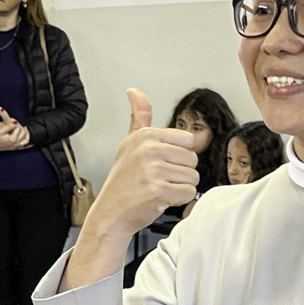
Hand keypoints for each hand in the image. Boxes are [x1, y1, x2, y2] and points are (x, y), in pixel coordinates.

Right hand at [0, 122, 29, 151]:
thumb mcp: (0, 130)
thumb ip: (9, 126)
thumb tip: (16, 122)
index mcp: (13, 139)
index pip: (18, 128)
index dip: (15, 123)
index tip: (11, 119)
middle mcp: (16, 144)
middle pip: (22, 132)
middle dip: (20, 126)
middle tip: (16, 122)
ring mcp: (17, 146)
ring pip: (26, 139)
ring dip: (26, 133)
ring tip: (24, 127)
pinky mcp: (16, 148)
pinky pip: (25, 146)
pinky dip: (28, 143)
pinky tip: (31, 141)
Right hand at [86, 88, 199, 237]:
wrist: (110, 213)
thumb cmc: (123, 181)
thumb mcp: (130, 143)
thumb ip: (139, 117)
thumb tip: (135, 91)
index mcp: (146, 135)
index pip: (188, 141)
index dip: (177, 156)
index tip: (159, 163)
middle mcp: (149, 149)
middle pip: (193, 159)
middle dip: (180, 172)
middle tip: (158, 178)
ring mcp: (154, 170)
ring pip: (193, 177)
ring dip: (179, 187)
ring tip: (158, 188)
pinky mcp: (159, 190)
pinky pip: (189, 193)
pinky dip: (178, 200)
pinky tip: (160, 199)